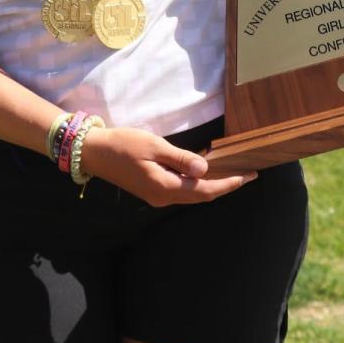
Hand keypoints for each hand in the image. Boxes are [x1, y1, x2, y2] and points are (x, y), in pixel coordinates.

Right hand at [79, 126, 256, 206]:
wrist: (94, 152)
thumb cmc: (123, 144)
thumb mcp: (154, 146)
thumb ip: (181, 158)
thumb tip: (205, 168)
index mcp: (165, 188)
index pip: (205, 190)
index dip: (229, 184)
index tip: (249, 176)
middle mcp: (163, 198)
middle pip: (201, 196)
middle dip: (226, 185)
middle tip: (247, 174)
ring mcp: (156, 196)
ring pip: (192, 194)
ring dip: (212, 184)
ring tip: (231, 171)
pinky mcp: (152, 190)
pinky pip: (181, 189)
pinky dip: (197, 182)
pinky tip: (204, 170)